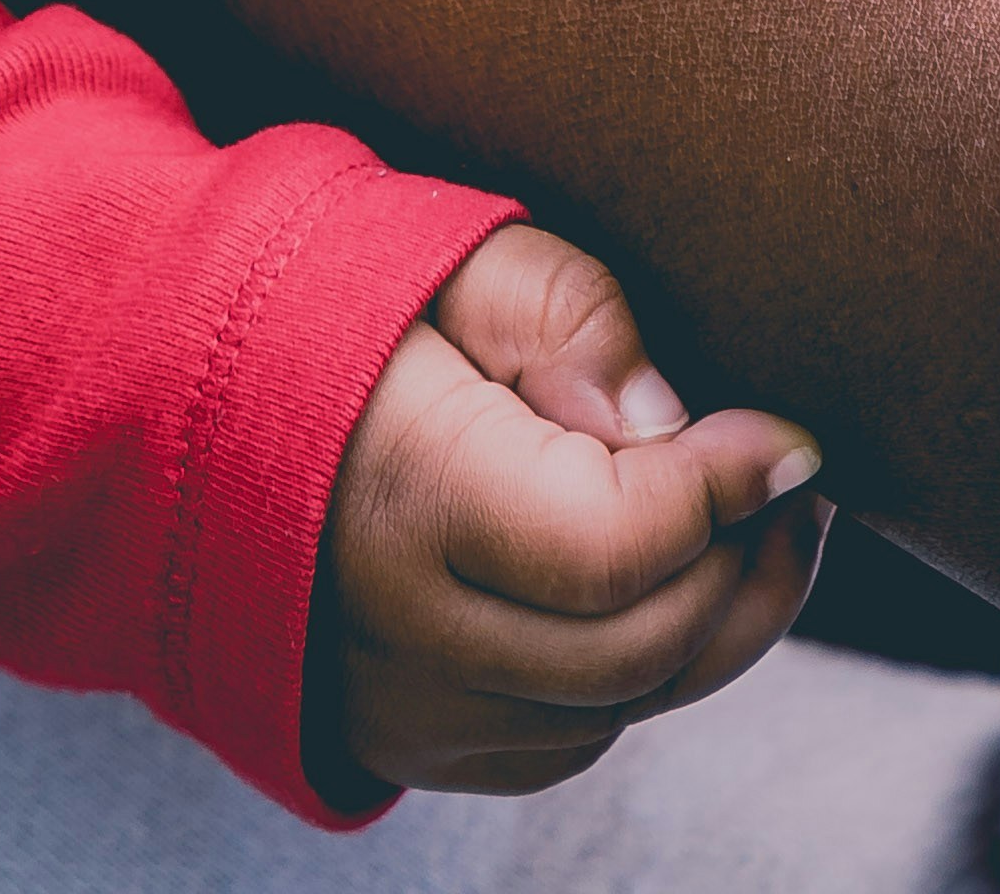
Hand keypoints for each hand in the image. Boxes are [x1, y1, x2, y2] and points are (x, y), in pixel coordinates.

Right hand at [318, 220, 824, 800]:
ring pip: (615, 711)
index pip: (612, 546)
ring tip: (751, 526)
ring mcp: (399, 706)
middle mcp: (396, 633)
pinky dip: (636, 677)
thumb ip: (572, 317)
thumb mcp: (461, 256)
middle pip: (634, 650)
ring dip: (707, 626)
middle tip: (791, 481)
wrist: (206, 395)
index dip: (725, 493)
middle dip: (743, 565)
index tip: (794, 438)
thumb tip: (670, 421)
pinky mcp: (409, 742)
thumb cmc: (350, 302)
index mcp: (404, 496)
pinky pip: (569, 742)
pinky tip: (657, 586)